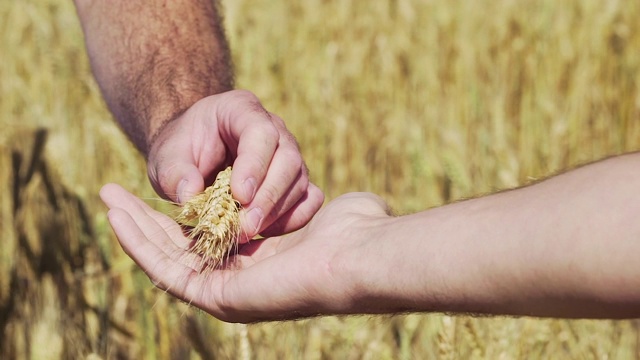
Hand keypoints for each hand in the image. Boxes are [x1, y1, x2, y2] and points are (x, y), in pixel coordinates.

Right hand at [100, 183, 390, 322]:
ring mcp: (226, 294)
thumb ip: (300, 203)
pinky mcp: (217, 298)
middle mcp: (239, 281)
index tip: (158, 191)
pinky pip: (166, 269)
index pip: (206, 241)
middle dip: (145, 221)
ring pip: (165, 260)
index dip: (177, 216)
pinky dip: (140, 242)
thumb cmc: (350, 228)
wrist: (361, 252)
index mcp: (259, 263)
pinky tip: (118, 215)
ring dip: (133, 229)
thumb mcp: (312, 205)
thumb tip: (315, 196)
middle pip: (178, 250)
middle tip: (113, 194)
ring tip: (107, 198)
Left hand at [146, 90, 323, 237]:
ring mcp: (288, 155)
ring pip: (299, 181)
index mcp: (241, 110)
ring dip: (277, 212)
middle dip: (269, 196)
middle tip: (247, 225)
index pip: (261, 132)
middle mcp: (274, 129)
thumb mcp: (166, 157)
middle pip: (288, 158)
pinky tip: (267, 233)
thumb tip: (190, 194)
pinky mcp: (294, 181)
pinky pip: (309, 199)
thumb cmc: (180, 151)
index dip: (255, 165)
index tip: (239, 196)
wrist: (192, 157)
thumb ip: (174, 173)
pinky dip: (293, 218)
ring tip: (248, 233)